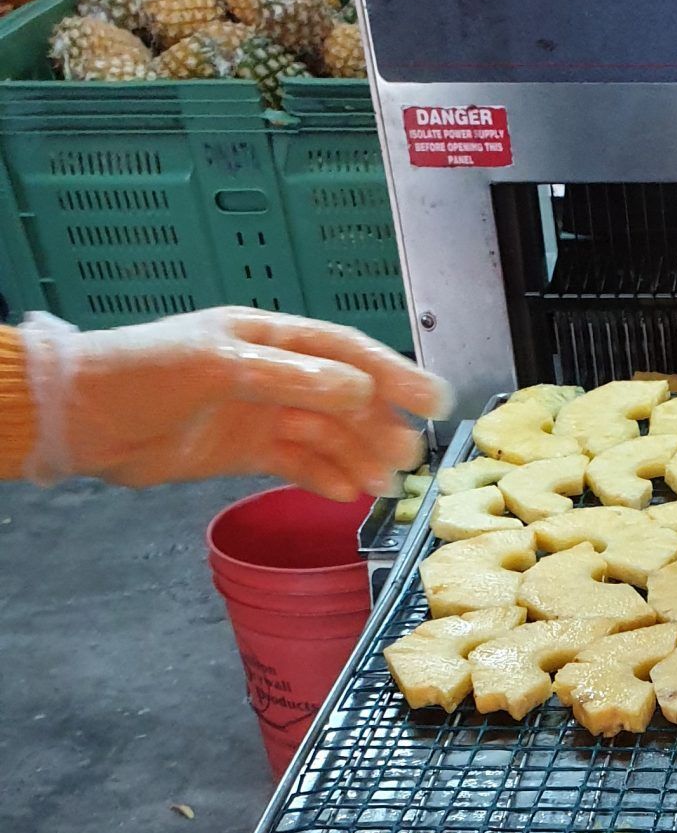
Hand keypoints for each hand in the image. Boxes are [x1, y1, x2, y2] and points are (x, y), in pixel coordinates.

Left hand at [16, 309, 447, 501]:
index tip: (435, 399)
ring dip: (358, 457)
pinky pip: (297, 464)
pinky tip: (347, 495)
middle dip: (381, 425)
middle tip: (413, 457)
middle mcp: (270, 373)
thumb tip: (360, 391)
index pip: (344, 352)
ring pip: (324, 435)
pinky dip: (323, 478)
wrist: (84, 418)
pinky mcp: (243, 452)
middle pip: (342, 398)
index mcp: (266, 338)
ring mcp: (257, 413)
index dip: (393, 373)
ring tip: (386, 485)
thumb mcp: (219, 367)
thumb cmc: (143, 375)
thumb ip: (292, 379)